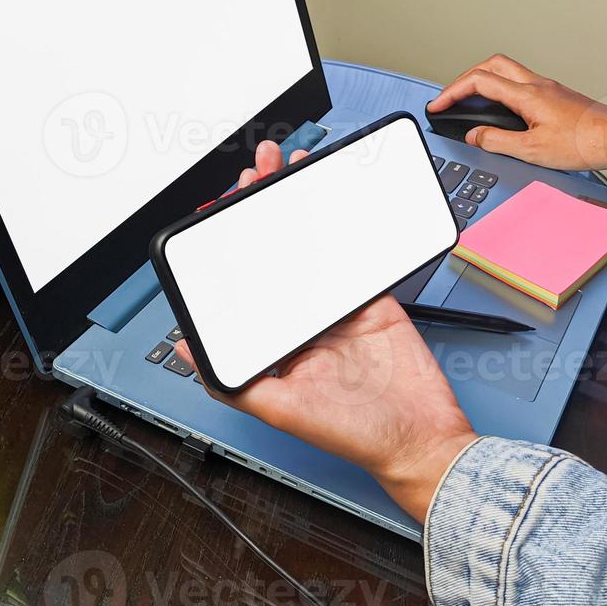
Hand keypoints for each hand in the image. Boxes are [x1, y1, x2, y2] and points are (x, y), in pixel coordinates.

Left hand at [175, 140, 477, 522]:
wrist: (421, 437)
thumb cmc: (354, 433)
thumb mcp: (283, 410)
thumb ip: (234, 381)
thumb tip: (185, 347)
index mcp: (275, 343)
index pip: (244, 281)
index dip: (229, 241)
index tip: (220, 209)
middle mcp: (302, 321)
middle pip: (275, 252)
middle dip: (261, 208)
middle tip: (256, 170)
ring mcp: (337, 306)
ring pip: (312, 244)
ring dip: (297, 204)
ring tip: (286, 167)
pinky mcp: (372, 297)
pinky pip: (354, 253)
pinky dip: (342, 225)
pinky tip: (330, 198)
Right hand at [426, 54, 606, 170]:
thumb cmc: (586, 143)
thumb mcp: (533, 151)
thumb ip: (498, 141)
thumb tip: (475, 135)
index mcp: (527, 95)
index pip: (479, 81)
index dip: (452, 91)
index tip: (438, 104)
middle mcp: (537, 85)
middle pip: (491, 64)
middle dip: (465, 78)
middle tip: (452, 96)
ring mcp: (547, 88)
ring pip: (506, 71)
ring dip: (484, 81)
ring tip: (471, 102)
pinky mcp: (555, 96)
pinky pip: (520, 83)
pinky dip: (502, 90)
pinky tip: (502, 110)